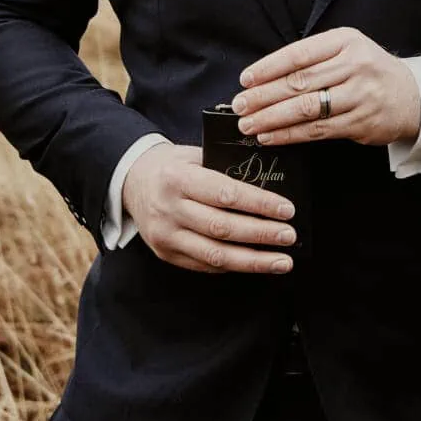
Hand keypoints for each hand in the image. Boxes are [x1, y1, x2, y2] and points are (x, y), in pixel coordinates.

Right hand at [120, 143, 295, 273]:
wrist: (131, 180)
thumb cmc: (171, 166)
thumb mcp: (194, 156)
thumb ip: (224, 169)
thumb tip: (269, 186)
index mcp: (177, 179)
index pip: (225, 194)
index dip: (259, 204)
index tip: (286, 210)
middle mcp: (169, 209)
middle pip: (222, 228)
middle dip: (261, 234)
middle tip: (289, 236)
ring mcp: (165, 235)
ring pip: (215, 254)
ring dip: (253, 261)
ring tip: (282, 261)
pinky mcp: (166, 254)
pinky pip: (205, 264)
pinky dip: (234, 265)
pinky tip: (256, 263)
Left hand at [233, 27, 420, 147]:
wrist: (413, 96)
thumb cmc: (369, 71)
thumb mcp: (347, 50)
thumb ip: (314, 58)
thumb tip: (264, 76)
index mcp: (345, 41)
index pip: (299, 54)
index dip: (268, 68)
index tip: (245, 79)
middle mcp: (354, 66)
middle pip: (299, 82)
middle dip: (263, 96)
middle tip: (239, 105)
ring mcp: (359, 95)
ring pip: (306, 108)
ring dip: (272, 118)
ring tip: (249, 123)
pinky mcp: (360, 122)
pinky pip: (317, 130)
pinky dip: (290, 134)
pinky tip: (271, 136)